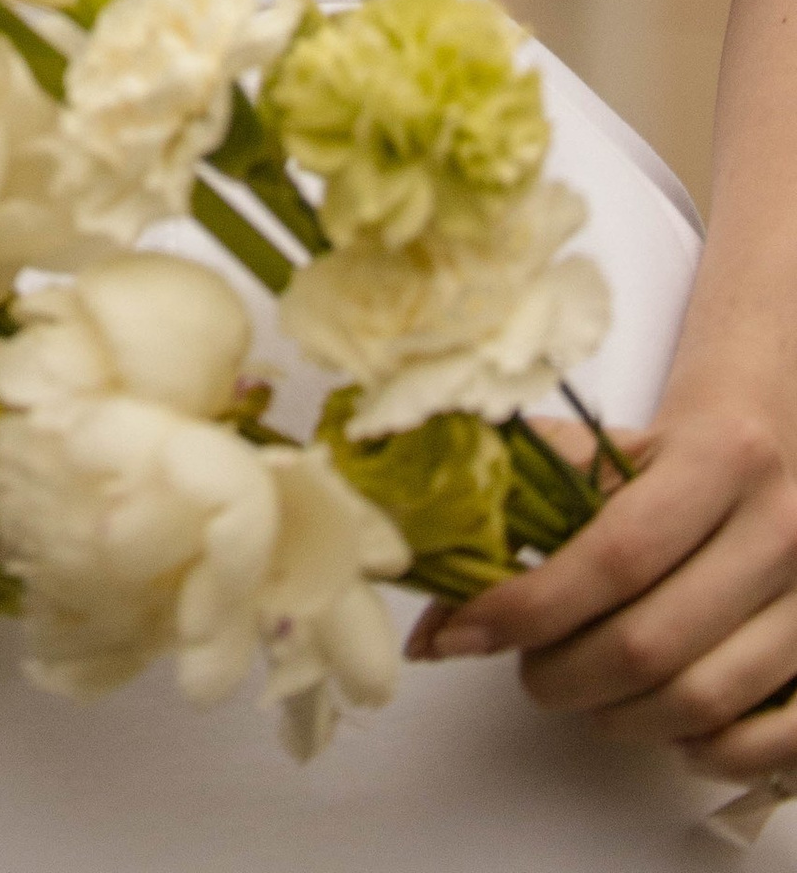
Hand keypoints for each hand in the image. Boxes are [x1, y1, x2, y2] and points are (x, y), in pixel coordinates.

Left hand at [414, 409, 796, 785]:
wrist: (775, 440)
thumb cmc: (675, 453)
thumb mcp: (606, 445)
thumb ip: (521, 497)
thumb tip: (430, 596)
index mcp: (720, 458)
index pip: (614, 556)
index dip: (529, 606)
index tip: (462, 632)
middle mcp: (781, 530)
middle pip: (651, 643)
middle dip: (562, 674)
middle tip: (527, 670)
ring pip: (702, 701)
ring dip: (618, 716)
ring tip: (583, 691)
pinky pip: (774, 740)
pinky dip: (707, 752)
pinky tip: (664, 726)